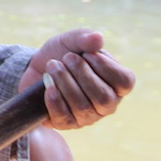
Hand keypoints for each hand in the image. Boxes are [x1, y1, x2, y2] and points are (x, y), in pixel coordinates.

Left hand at [18, 28, 134, 130]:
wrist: (36, 68)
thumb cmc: (61, 54)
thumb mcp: (71, 40)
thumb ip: (85, 37)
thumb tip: (98, 37)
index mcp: (115, 83)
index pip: (125, 82)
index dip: (106, 67)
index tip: (88, 54)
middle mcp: (106, 103)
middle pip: (103, 97)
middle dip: (81, 73)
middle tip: (66, 58)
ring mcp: (87, 116)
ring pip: (82, 107)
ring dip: (64, 81)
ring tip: (52, 66)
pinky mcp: (66, 123)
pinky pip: (64, 117)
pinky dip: (54, 98)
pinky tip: (48, 84)